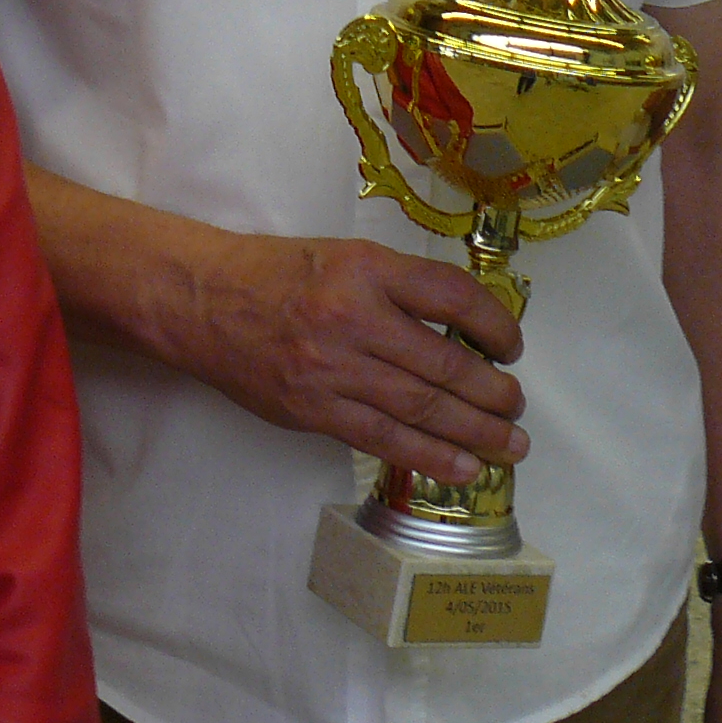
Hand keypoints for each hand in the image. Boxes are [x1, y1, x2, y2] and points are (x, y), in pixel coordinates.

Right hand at [167, 232, 525, 485]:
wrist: (203, 301)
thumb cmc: (277, 274)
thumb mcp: (345, 256)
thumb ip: (399, 287)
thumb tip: (461, 328)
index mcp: (366, 269)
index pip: (451, 296)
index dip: (494, 324)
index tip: (510, 345)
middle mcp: (353, 318)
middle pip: (444, 363)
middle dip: (492, 393)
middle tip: (518, 407)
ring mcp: (332, 370)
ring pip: (420, 409)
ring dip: (474, 432)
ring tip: (508, 445)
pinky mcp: (314, 410)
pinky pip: (383, 440)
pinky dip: (429, 456)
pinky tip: (463, 466)